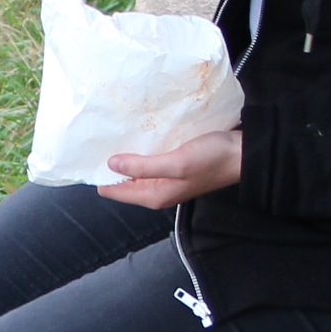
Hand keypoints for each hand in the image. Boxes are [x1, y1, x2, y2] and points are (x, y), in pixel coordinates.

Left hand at [96, 130, 241, 208]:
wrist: (242, 154)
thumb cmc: (212, 159)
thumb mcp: (175, 162)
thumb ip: (143, 166)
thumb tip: (111, 164)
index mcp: (155, 195)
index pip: (115, 191)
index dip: (100, 176)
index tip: (88, 157)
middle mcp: (158, 191)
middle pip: (124, 182)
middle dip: (111, 166)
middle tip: (97, 142)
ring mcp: (167, 179)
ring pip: (136, 171)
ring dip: (126, 157)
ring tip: (112, 137)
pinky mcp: (175, 167)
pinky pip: (150, 161)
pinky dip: (142, 151)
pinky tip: (138, 136)